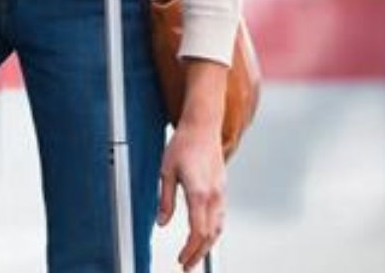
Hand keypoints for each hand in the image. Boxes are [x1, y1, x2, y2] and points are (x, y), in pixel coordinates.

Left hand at [158, 122, 225, 269]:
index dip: (190, 249)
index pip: (198, 231)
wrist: (203, 125)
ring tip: (196, 255)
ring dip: (208, 244)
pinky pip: (221, 216)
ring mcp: (221, 192)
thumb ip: (165, 200)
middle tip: (188, 266)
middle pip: (211, 234)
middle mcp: (214, 195)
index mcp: (199, 193)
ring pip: (219, 227)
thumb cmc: (184, 144)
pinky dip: (214, 231)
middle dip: (200, 253)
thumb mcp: (166, 172)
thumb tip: (162, 222)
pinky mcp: (222, 188)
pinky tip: (206, 235)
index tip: (181, 260)